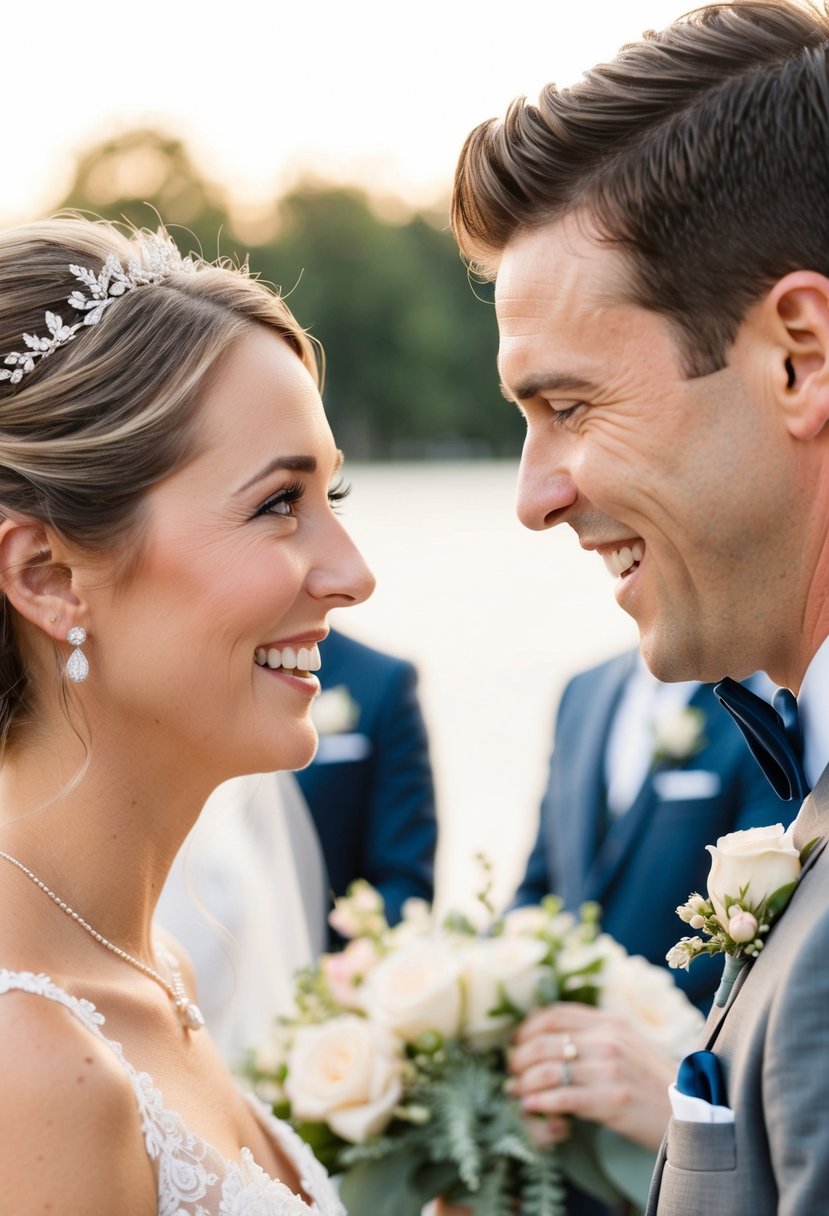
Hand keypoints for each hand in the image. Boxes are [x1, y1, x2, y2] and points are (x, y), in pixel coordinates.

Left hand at [508, 1002, 674, 1150]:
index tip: (516, 1043)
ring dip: (524, 1082)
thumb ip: (595, 1037)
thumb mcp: (626, 1045)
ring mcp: (610, 1069)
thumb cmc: (652, 1081)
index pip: (554, 1014)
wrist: (692, 1111)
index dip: (527, 1028)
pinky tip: (530, 1106)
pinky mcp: (612, 1099)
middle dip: (519, 1058)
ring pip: (548, 1069)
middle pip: (544, 1041)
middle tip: (511, 1072)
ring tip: (516, 1092)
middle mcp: (607, 1040)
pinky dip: (540, 1102)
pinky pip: (563, 1097)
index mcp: (609, 1022)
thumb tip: (552, 1040)